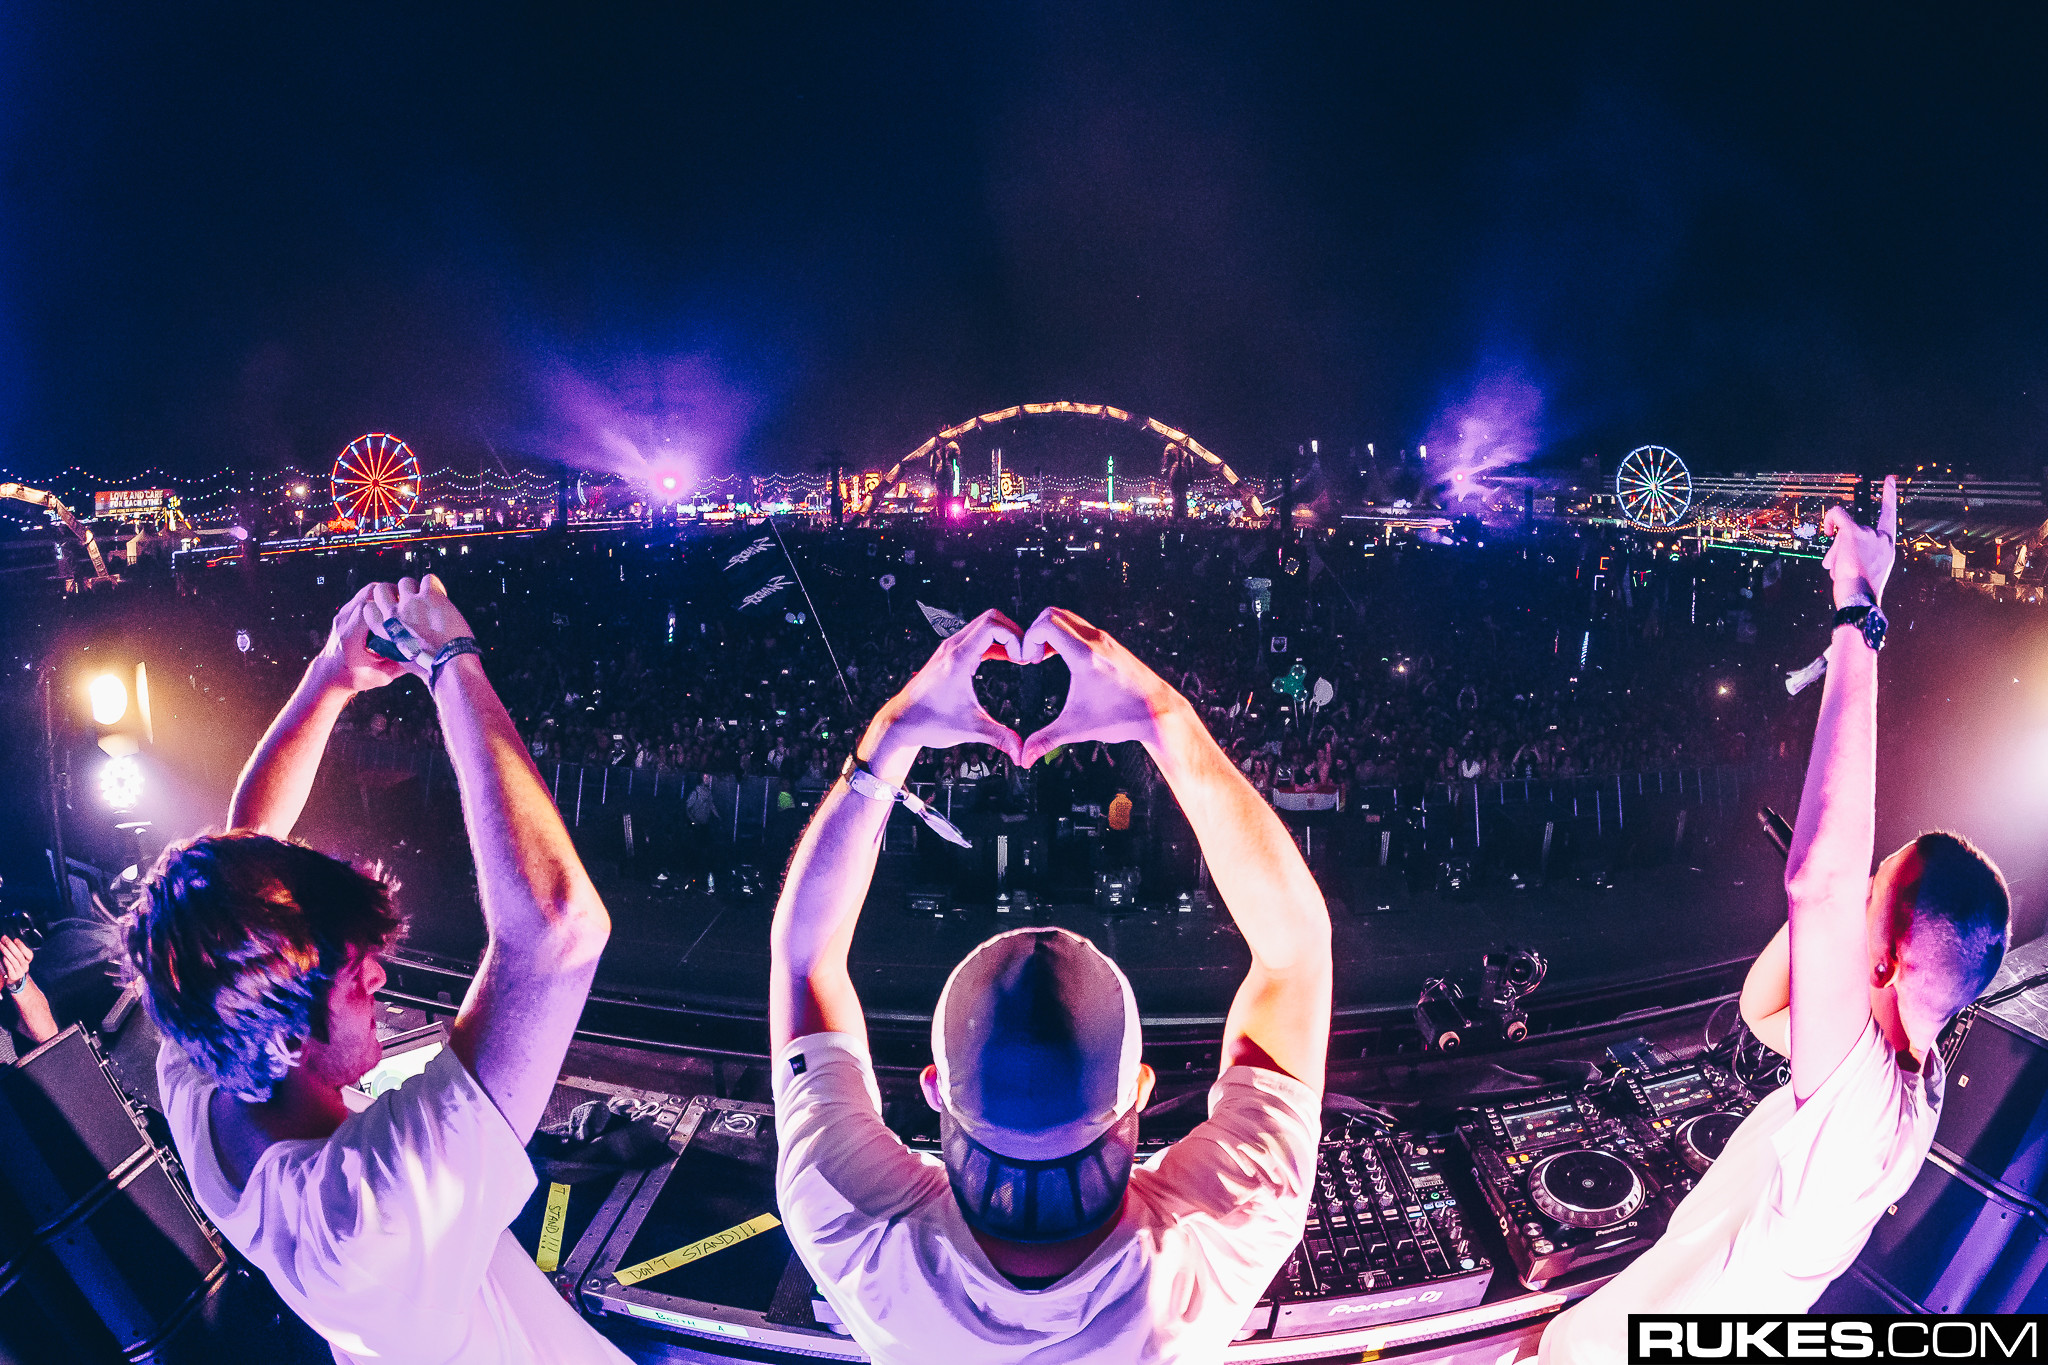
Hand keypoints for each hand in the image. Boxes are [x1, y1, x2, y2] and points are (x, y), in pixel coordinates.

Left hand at [1, 935, 30, 987]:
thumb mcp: (17, 958)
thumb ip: (15, 951)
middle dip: (11, 946)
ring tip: (0, 946)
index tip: (15, 939)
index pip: (28, 953)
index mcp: (28, 960)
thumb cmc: (14, 966)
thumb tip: (7, 940)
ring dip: (6, 952)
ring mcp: (20, 972)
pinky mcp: (14, 976)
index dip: (22, 946)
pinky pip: (10, 968)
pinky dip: (7, 962)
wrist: (14, 980)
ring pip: (14, 961)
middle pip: (19, 955)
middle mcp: (25, 966)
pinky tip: (3, 957)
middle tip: (4, 939)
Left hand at [316, 583, 408, 692]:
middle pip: (369, 592)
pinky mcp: (344, 614)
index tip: (407, 607)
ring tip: (399, 606)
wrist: (328, 675)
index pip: (370, 607)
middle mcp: (344, 621)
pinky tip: (388, 612)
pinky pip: (362, 598)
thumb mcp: (381, 676)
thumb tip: (425, 654)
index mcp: (351, 636)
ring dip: (384, 595)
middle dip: (391, 594)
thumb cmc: (355, 677)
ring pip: (366, 592)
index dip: (391, 603)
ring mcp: (342, 615)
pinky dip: (377, 600)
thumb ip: (400, 664)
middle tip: (407, 603)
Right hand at [368, 575, 475, 680]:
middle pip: (382, 589)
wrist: (450, 663)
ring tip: (427, 599)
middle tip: (407, 598)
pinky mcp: (429, 596)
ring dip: (416, 588)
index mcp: (383, 630)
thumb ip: (394, 644)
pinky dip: (435, 585)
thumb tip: (395, 638)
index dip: (380, 607)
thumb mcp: (400, 658)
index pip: (368, 607)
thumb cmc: (428, 666)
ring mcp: (410, 603)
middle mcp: (393, 614)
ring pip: (405, 582)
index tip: (391, 609)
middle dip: (393, 591)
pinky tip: (440, 596)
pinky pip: (428, 579)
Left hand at [861, 610, 1024, 777]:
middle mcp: (953, 647)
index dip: (1015, 636)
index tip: (1024, 660)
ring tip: (1020, 659)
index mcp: (958, 659)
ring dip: (1005, 636)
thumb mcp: (970, 730)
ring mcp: (950, 648)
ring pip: (984, 624)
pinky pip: (978, 637)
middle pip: (991, 617)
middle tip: (1027, 657)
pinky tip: (1008, 660)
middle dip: (1015, 632)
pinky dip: (996, 642)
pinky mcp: (949, 654)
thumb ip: (1000, 738)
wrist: (900, 722)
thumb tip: (1023, 755)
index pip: (992, 625)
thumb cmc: (931, 724)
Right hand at [1018, 607, 1186, 766]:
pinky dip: (1063, 635)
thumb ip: (1046, 741)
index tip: (1027, 663)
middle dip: (1034, 632)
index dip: (1027, 639)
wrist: (1159, 711)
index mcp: (1085, 655)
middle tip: (1032, 658)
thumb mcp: (1078, 729)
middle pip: (1052, 613)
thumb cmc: (1120, 719)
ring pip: (1067, 617)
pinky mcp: (1110, 643)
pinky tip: (1061, 660)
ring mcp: (1104, 639)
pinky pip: (1079, 626)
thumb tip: (1022, 760)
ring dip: (1049, 632)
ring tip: (1043, 659)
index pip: (1046, 625)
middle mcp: (1095, 640)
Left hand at [1822, 475, 1897, 608]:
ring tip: (1838, 570)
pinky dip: (1831, 519)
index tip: (1889, 479)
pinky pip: (1839, 515)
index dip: (1889, 496)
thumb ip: (1856, 557)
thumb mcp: (1863, 571)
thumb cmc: (1858, 591)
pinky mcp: (1854, 533)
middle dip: (1841, 549)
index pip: (1890, 516)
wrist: (1859, 598)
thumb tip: (1832, 557)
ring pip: (1842, 532)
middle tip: (1837, 567)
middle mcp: (1883, 538)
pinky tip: (1826, 529)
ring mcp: (1870, 534)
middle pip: (1854, 531)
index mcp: (1888, 546)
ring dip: (1835, 552)